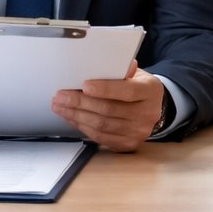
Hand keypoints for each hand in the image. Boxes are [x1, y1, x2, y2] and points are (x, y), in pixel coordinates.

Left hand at [52, 61, 168, 151]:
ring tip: (60, 107)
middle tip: (61, 97)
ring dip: (76, 116)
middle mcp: (148, 113)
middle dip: (80, 103)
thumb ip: (119, 71)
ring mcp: (139, 131)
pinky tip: (72, 118)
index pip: (127, 90)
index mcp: (150, 91)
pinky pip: (100, 137)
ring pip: (102, 125)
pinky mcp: (128, 144)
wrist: (152, 107)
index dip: (105, 89)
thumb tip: (97, 67)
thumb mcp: (134, 74)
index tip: (84, 86)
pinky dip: (82, 127)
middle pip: (109, 110)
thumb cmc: (137, 87)